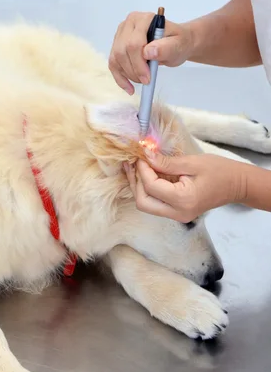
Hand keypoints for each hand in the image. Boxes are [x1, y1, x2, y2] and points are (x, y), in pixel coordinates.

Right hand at [109, 11, 193, 93]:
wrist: (175, 44)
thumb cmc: (178, 42)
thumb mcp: (178, 45)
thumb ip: (166, 47)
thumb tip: (148, 52)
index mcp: (144, 19)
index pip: (133, 43)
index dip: (138, 63)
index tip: (147, 77)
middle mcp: (129, 24)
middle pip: (122, 51)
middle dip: (133, 71)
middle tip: (145, 81)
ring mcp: (121, 34)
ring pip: (116, 58)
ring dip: (127, 75)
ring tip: (141, 81)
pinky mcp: (117, 46)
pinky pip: (113, 64)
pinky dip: (120, 78)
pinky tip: (129, 88)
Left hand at [124, 152, 247, 221]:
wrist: (237, 185)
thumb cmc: (219, 170)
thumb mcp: (192, 162)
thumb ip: (166, 162)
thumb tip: (145, 156)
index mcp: (183, 200)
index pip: (151, 186)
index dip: (142, 169)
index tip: (140, 154)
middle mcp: (177, 213)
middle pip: (143, 202)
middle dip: (136, 182)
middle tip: (133, 163)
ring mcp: (177, 216)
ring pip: (146, 205)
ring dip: (139, 186)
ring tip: (136, 167)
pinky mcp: (177, 214)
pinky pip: (155, 204)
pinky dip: (148, 190)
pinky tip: (146, 174)